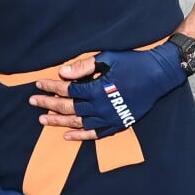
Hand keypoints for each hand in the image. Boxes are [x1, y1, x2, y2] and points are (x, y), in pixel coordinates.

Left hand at [30, 43, 187, 139]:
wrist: (160, 74)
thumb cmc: (134, 62)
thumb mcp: (108, 58)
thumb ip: (84, 67)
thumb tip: (63, 72)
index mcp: (98, 89)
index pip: (67, 90)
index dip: (51, 87)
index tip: (38, 84)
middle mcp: (102, 107)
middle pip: (69, 108)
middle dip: (49, 105)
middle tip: (33, 103)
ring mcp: (111, 118)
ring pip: (79, 123)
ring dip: (60, 121)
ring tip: (43, 120)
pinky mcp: (119, 123)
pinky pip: (96, 134)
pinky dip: (81, 136)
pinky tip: (68, 135)